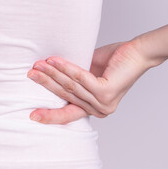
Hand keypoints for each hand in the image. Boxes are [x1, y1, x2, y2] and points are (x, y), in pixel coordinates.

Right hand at [27, 40, 150, 123]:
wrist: (138, 52)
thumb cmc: (113, 62)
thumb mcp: (87, 74)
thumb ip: (72, 80)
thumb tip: (48, 74)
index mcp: (93, 108)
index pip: (68, 114)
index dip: (50, 115)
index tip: (33, 116)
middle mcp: (99, 110)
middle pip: (65, 96)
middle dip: (45, 84)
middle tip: (30, 74)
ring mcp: (103, 103)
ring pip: (70, 87)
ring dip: (52, 74)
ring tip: (38, 65)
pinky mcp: (105, 92)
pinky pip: (79, 78)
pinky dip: (65, 68)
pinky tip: (54, 61)